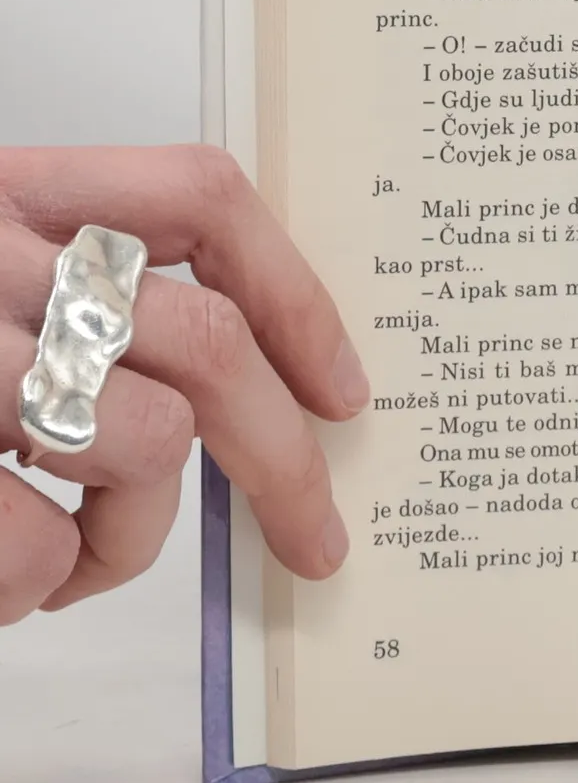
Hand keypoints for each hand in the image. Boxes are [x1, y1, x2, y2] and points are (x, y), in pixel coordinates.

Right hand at [0, 147, 364, 621]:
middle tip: (313, 536)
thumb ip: (74, 307)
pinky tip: (5, 586)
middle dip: (284, 460)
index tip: (340, 388)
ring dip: (133, 534)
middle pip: (205, 338)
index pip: (197, 196)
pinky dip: (41, 583)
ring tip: (72, 562)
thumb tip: (244, 401)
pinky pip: (39, 534)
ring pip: (147, 437)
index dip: (295, 292)